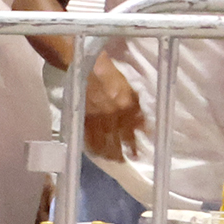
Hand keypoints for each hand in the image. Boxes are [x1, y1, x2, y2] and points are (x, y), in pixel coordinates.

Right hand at [81, 48, 145, 162]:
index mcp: (125, 104)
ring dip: (108, 152)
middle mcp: (112, 114)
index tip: (139, 152)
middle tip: (126, 161)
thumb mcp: (126, 84)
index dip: (135, 143)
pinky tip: (95, 151)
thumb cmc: (105, 69)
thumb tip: (142, 122)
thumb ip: (134, 103)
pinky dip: (92, 146)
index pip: (133, 130)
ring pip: (103, 141)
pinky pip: (88, 136)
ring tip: (112, 160)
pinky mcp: (82, 117)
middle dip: (122, 152)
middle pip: (118, 139)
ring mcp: (96, 117)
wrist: (81, 62)